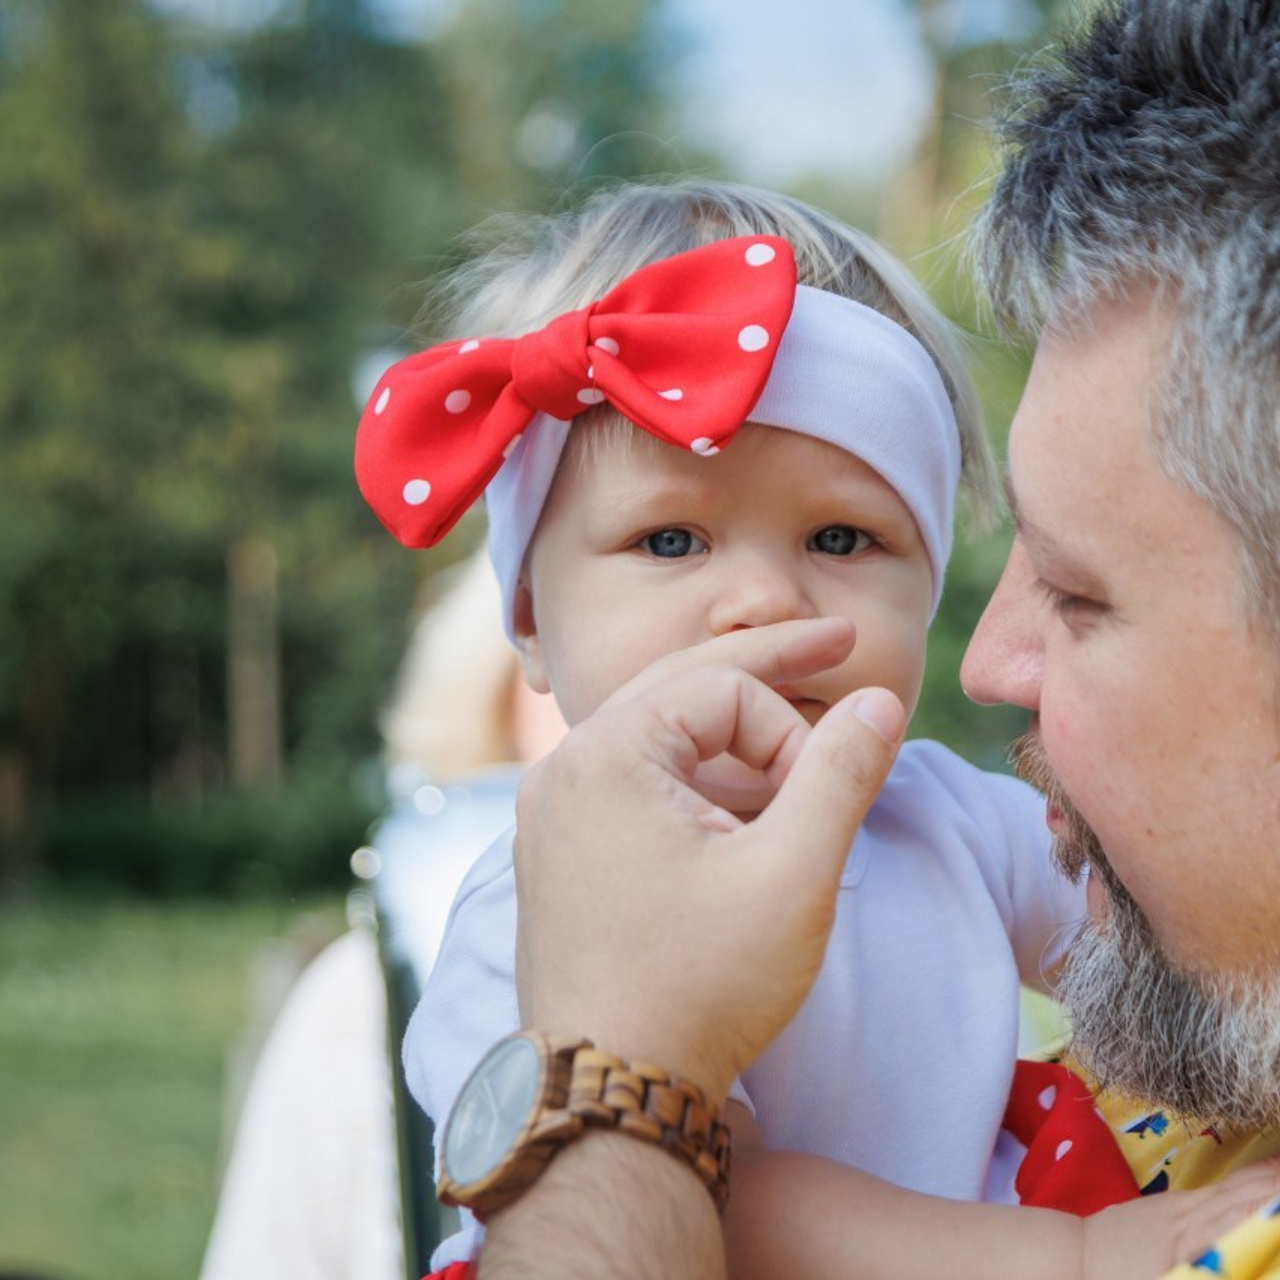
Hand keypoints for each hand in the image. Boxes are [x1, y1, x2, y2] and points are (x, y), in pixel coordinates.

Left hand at [512, 618, 904, 1102]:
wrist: (610, 1091)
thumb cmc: (699, 987)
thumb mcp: (793, 874)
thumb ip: (841, 772)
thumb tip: (878, 701)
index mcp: (606, 755)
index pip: (723, 692)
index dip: (792, 736)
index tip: (821, 805)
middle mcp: (564, 769)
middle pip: (679, 686)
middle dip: (764, 667)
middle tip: (834, 642)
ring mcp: (552, 813)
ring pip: (653, 733)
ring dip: (724, 728)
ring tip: (788, 737)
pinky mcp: (559, 853)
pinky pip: (630, 780)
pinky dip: (688, 773)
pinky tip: (729, 796)